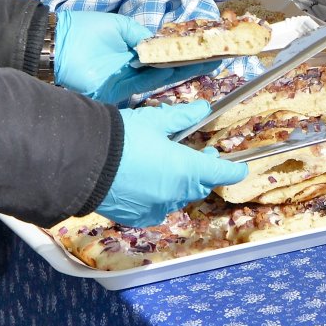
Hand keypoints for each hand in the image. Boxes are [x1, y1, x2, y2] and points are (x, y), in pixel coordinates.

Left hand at [53, 10, 218, 104]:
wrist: (57, 45)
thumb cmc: (84, 30)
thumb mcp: (119, 26)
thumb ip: (140, 35)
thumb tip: (158, 44)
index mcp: (128, 48)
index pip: (159, 51)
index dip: (179, 49)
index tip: (201, 45)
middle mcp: (131, 66)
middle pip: (165, 66)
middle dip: (190, 63)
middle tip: (215, 57)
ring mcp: (127, 79)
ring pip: (161, 76)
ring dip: (184, 70)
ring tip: (207, 62)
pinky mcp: (120, 90)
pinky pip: (147, 82)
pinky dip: (166, 76)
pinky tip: (184, 67)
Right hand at [97, 102, 246, 225]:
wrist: (85, 162)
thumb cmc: (123, 138)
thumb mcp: (156, 121)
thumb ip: (182, 117)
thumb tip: (203, 108)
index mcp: (186, 170)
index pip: (221, 173)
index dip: (233, 170)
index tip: (241, 168)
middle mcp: (176, 194)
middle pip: (200, 186)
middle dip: (204, 172)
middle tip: (202, 154)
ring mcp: (157, 208)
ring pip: (179, 198)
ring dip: (182, 184)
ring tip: (175, 167)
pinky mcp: (138, 217)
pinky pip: (159, 209)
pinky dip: (162, 198)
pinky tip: (153, 184)